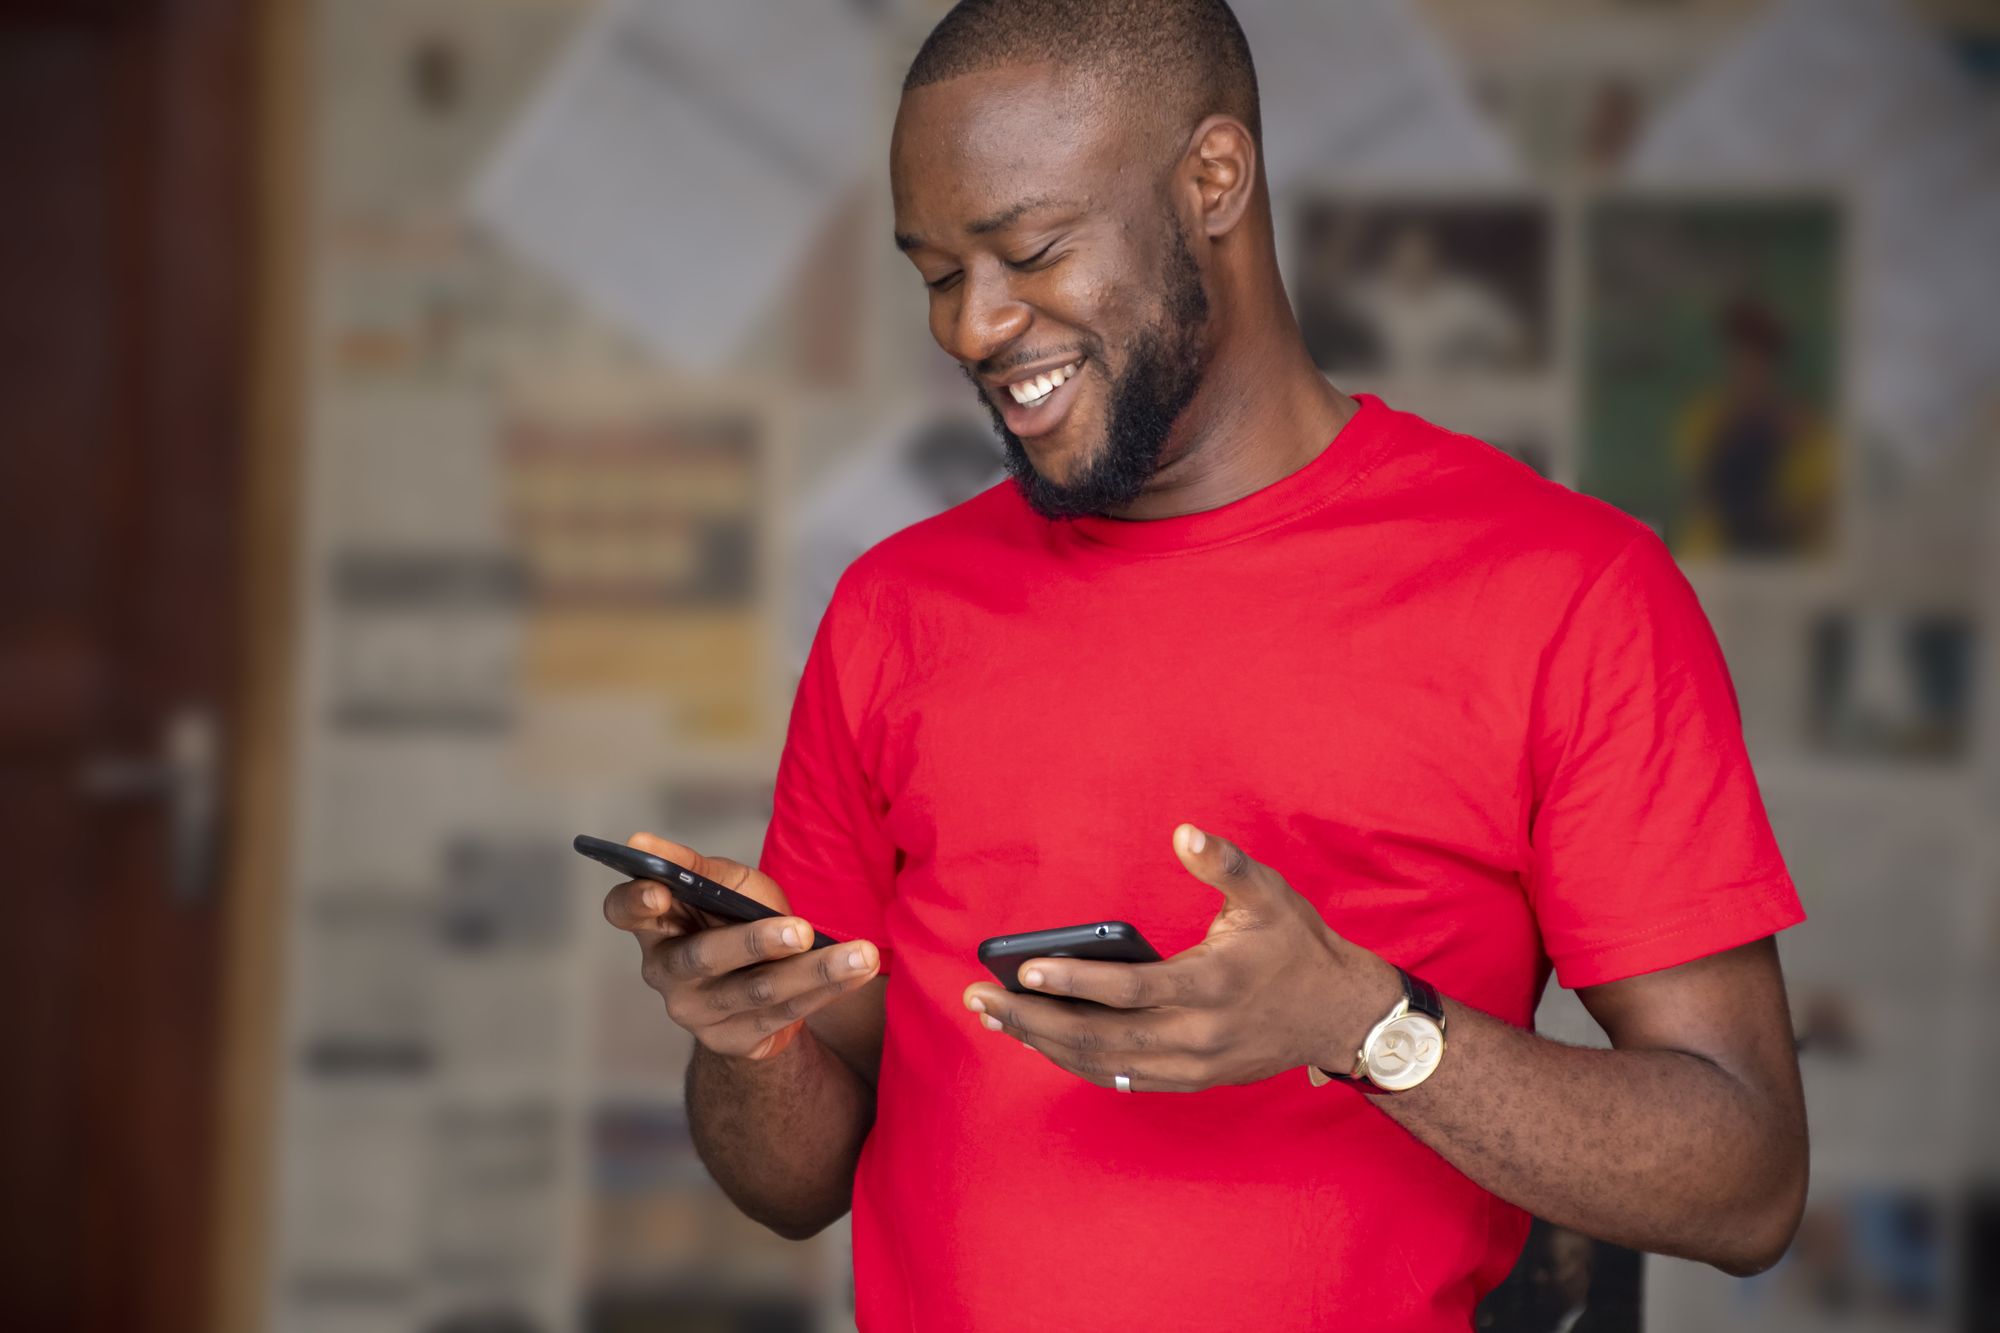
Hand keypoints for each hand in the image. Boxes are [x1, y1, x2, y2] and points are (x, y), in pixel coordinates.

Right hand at [604, 832, 879, 1060]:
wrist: (760, 984)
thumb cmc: (734, 916)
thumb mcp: (720, 884)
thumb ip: (692, 866)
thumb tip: (640, 844)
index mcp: (655, 924)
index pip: (622, 911)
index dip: (634, 903)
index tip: (659, 891)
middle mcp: (666, 972)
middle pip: (703, 958)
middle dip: (754, 942)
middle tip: (801, 930)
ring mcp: (698, 1011)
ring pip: (758, 991)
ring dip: (815, 971)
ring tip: (862, 955)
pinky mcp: (734, 1039)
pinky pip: (787, 1013)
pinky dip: (829, 988)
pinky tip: (860, 970)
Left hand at [960, 824, 1400, 1091]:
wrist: (1340, 1015)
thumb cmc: (1296, 945)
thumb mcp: (1268, 893)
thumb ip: (1223, 864)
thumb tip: (1183, 833)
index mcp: (1213, 983)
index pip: (1131, 989)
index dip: (1076, 981)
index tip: (1025, 968)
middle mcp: (1199, 1033)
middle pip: (1101, 1035)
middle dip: (1034, 1018)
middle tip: (979, 998)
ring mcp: (1194, 1066)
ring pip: (1105, 1062)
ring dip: (1045, 1043)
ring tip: (996, 1017)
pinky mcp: (1193, 1080)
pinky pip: (1123, 1077)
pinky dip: (1078, 1061)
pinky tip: (1041, 1040)